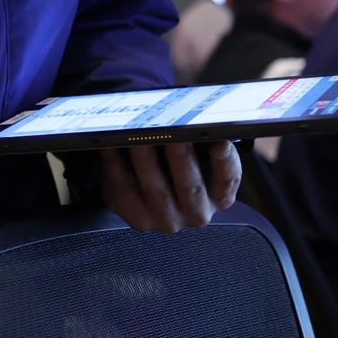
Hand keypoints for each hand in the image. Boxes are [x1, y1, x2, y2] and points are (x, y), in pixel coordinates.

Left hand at [98, 141, 241, 233]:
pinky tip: (110, 146)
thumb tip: (189, 117)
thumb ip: (198, 140)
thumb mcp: (196, 153)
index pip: (227, 180)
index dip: (225, 162)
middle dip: (181, 159)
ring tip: (138, 136)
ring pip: (156, 191)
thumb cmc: (178, 160)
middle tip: (173, 134)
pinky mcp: (138, 219)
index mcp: (219, 196)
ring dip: (146, 161)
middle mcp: (196, 213)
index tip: (220, 142)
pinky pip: (124, 192)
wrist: (152, 186)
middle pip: (190, 187)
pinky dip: (115, 166)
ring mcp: (167, 220)